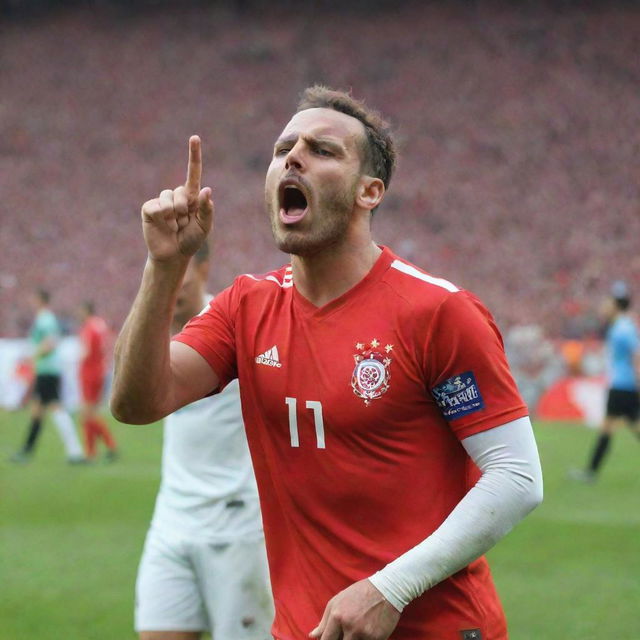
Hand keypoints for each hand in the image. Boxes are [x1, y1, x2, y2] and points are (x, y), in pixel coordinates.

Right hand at [141, 135, 213, 262]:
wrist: (174, 255)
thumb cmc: (191, 240)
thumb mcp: (204, 226)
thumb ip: (207, 209)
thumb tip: (207, 190)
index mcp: (192, 197)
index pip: (193, 172)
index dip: (194, 155)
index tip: (195, 138)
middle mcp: (176, 196)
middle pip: (181, 192)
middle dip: (185, 209)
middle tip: (184, 222)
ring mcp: (161, 201)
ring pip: (168, 198)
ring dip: (174, 214)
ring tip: (174, 226)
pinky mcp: (149, 209)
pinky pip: (156, 207)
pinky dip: (162, 216)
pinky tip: (164, 225)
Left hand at [309, 579, 400, 639]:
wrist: (386, 589)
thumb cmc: (359, 594)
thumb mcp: (338, 601)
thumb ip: (324, 621)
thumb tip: (312, 636)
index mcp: (337, 615)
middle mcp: (349, 626)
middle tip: (343, 636)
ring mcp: (364, 634)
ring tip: (355, 632)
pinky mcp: (377, 639)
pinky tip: (366, 632)